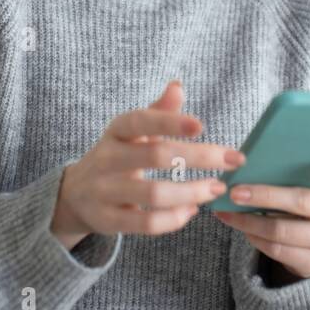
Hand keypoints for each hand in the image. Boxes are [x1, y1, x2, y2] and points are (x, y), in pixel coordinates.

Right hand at [52, 79, 244, 246]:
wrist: (75, 195)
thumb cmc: (117, 156)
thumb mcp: (131, 132)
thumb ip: (157, 112)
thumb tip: (177, 86)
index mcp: (115, 132)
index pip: (140, 120)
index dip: (169, 122)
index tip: (202, 125)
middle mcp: (107, 159)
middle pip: (156, 155)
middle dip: (199, 157)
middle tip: (234, 159)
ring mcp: (105, 191)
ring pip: (154, 193)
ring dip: (192, 192)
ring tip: (217, 187)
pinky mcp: (108, 220)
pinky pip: (147, 223)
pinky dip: (175, 219)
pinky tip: (193, 210)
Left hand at [213, 160, 309, 280]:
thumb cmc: (300, 201)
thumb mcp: (302, 185)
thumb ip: (290, 172)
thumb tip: (249, 161)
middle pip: (305, 202)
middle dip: (266, 195)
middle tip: (235, 191)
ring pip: (285, 230)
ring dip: (250, 221)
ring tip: (227, 211)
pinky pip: (279, 250)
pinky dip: (255, 237)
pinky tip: (241, 227)